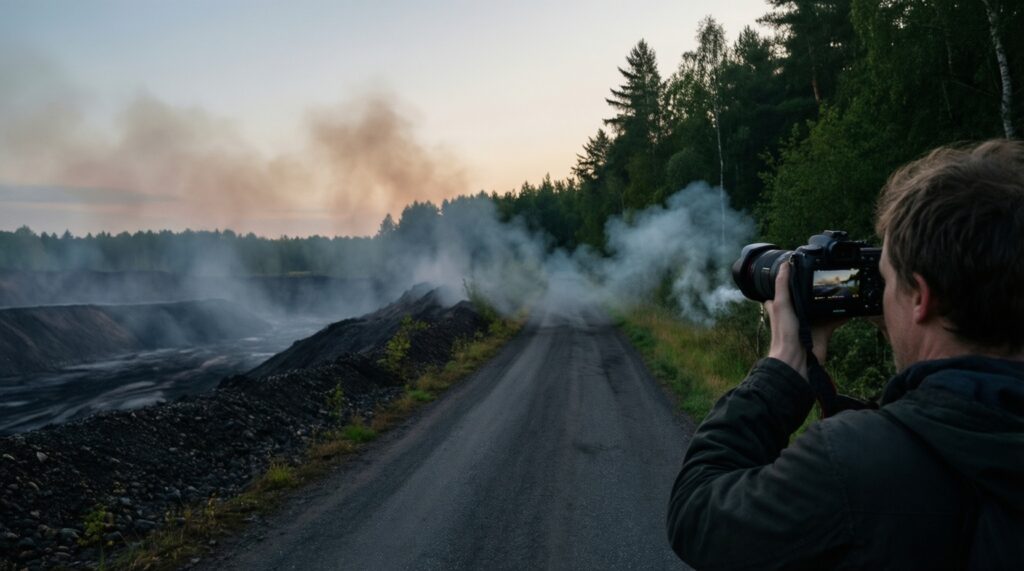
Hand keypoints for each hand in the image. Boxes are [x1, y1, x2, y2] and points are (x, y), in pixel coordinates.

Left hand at [763, 262, 846, 379]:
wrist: (796, 359)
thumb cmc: (784, 333)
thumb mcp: (781, 304)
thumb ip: (782, 285)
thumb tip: (784, 264)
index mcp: (784, 305)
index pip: (787, 287)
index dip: (793, 278)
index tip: (804, 265)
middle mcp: (797, 312)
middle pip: (809, 296)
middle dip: (817, 287)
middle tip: (830, 274)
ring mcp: (811, 321)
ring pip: (824, 306)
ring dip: (832, 299)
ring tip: (844, 285)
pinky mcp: (824, 329)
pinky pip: (836, 318)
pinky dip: (844, 312)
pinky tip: (852, 304)